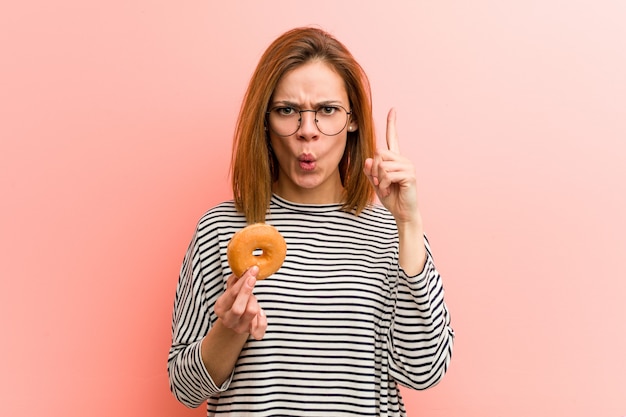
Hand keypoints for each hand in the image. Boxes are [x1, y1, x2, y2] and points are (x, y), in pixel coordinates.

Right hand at [214, 266, 266, 339]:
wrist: (235, 322)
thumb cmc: (234, 302)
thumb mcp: (231, 291)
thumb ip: (235, 280)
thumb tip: (241, 268)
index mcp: (220, 308)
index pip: (232, 294)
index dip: (243, 281)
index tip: (252, 270)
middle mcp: (228, 320)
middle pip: (238, 308)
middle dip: (247, 292)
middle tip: (253, 278)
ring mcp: (239, 328)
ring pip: (251, 313)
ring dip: (255, 302)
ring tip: (253, 299)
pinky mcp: (250, 333)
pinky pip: (260, 328)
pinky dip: (263, 318)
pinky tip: (260, 312)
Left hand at [364, 108, 418, 223]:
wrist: (403, 213)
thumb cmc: (391, 198)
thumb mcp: (376, 183)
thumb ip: (370, 171)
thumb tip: (368, 160)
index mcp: (395, 160)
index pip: (393, 138)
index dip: (392, 124)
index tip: (393, 110)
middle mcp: (403, 160)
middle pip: (379, 153)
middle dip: (373, 169)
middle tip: (377, 182)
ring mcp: (408, 166)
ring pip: (382, 164)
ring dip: (378, 179)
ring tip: (384, 188)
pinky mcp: (409, 175)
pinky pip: (388, 174)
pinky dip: (383, 185)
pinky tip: (388, 191)